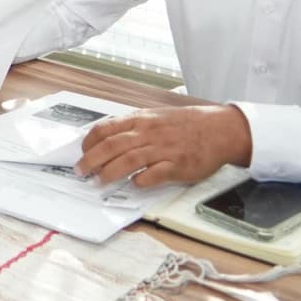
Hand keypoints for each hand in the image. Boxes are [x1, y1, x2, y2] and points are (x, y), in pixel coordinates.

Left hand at [75, 105, 251, 187]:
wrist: (219, 128)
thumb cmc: (186, 123)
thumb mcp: (155, 116)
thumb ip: (133, 125)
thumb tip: (108, 136)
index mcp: (141, 120)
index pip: (106, 129)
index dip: (89, 142)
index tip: (82, 152)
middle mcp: (148, 133)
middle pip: (112, 146)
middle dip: (91, 160)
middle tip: (81, 171)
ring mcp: (162, 149)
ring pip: (128, 160)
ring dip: (109, 173)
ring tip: (98, 181)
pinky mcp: (177, 165)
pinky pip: (154, 174)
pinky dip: (140, 180)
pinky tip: (133, 184)